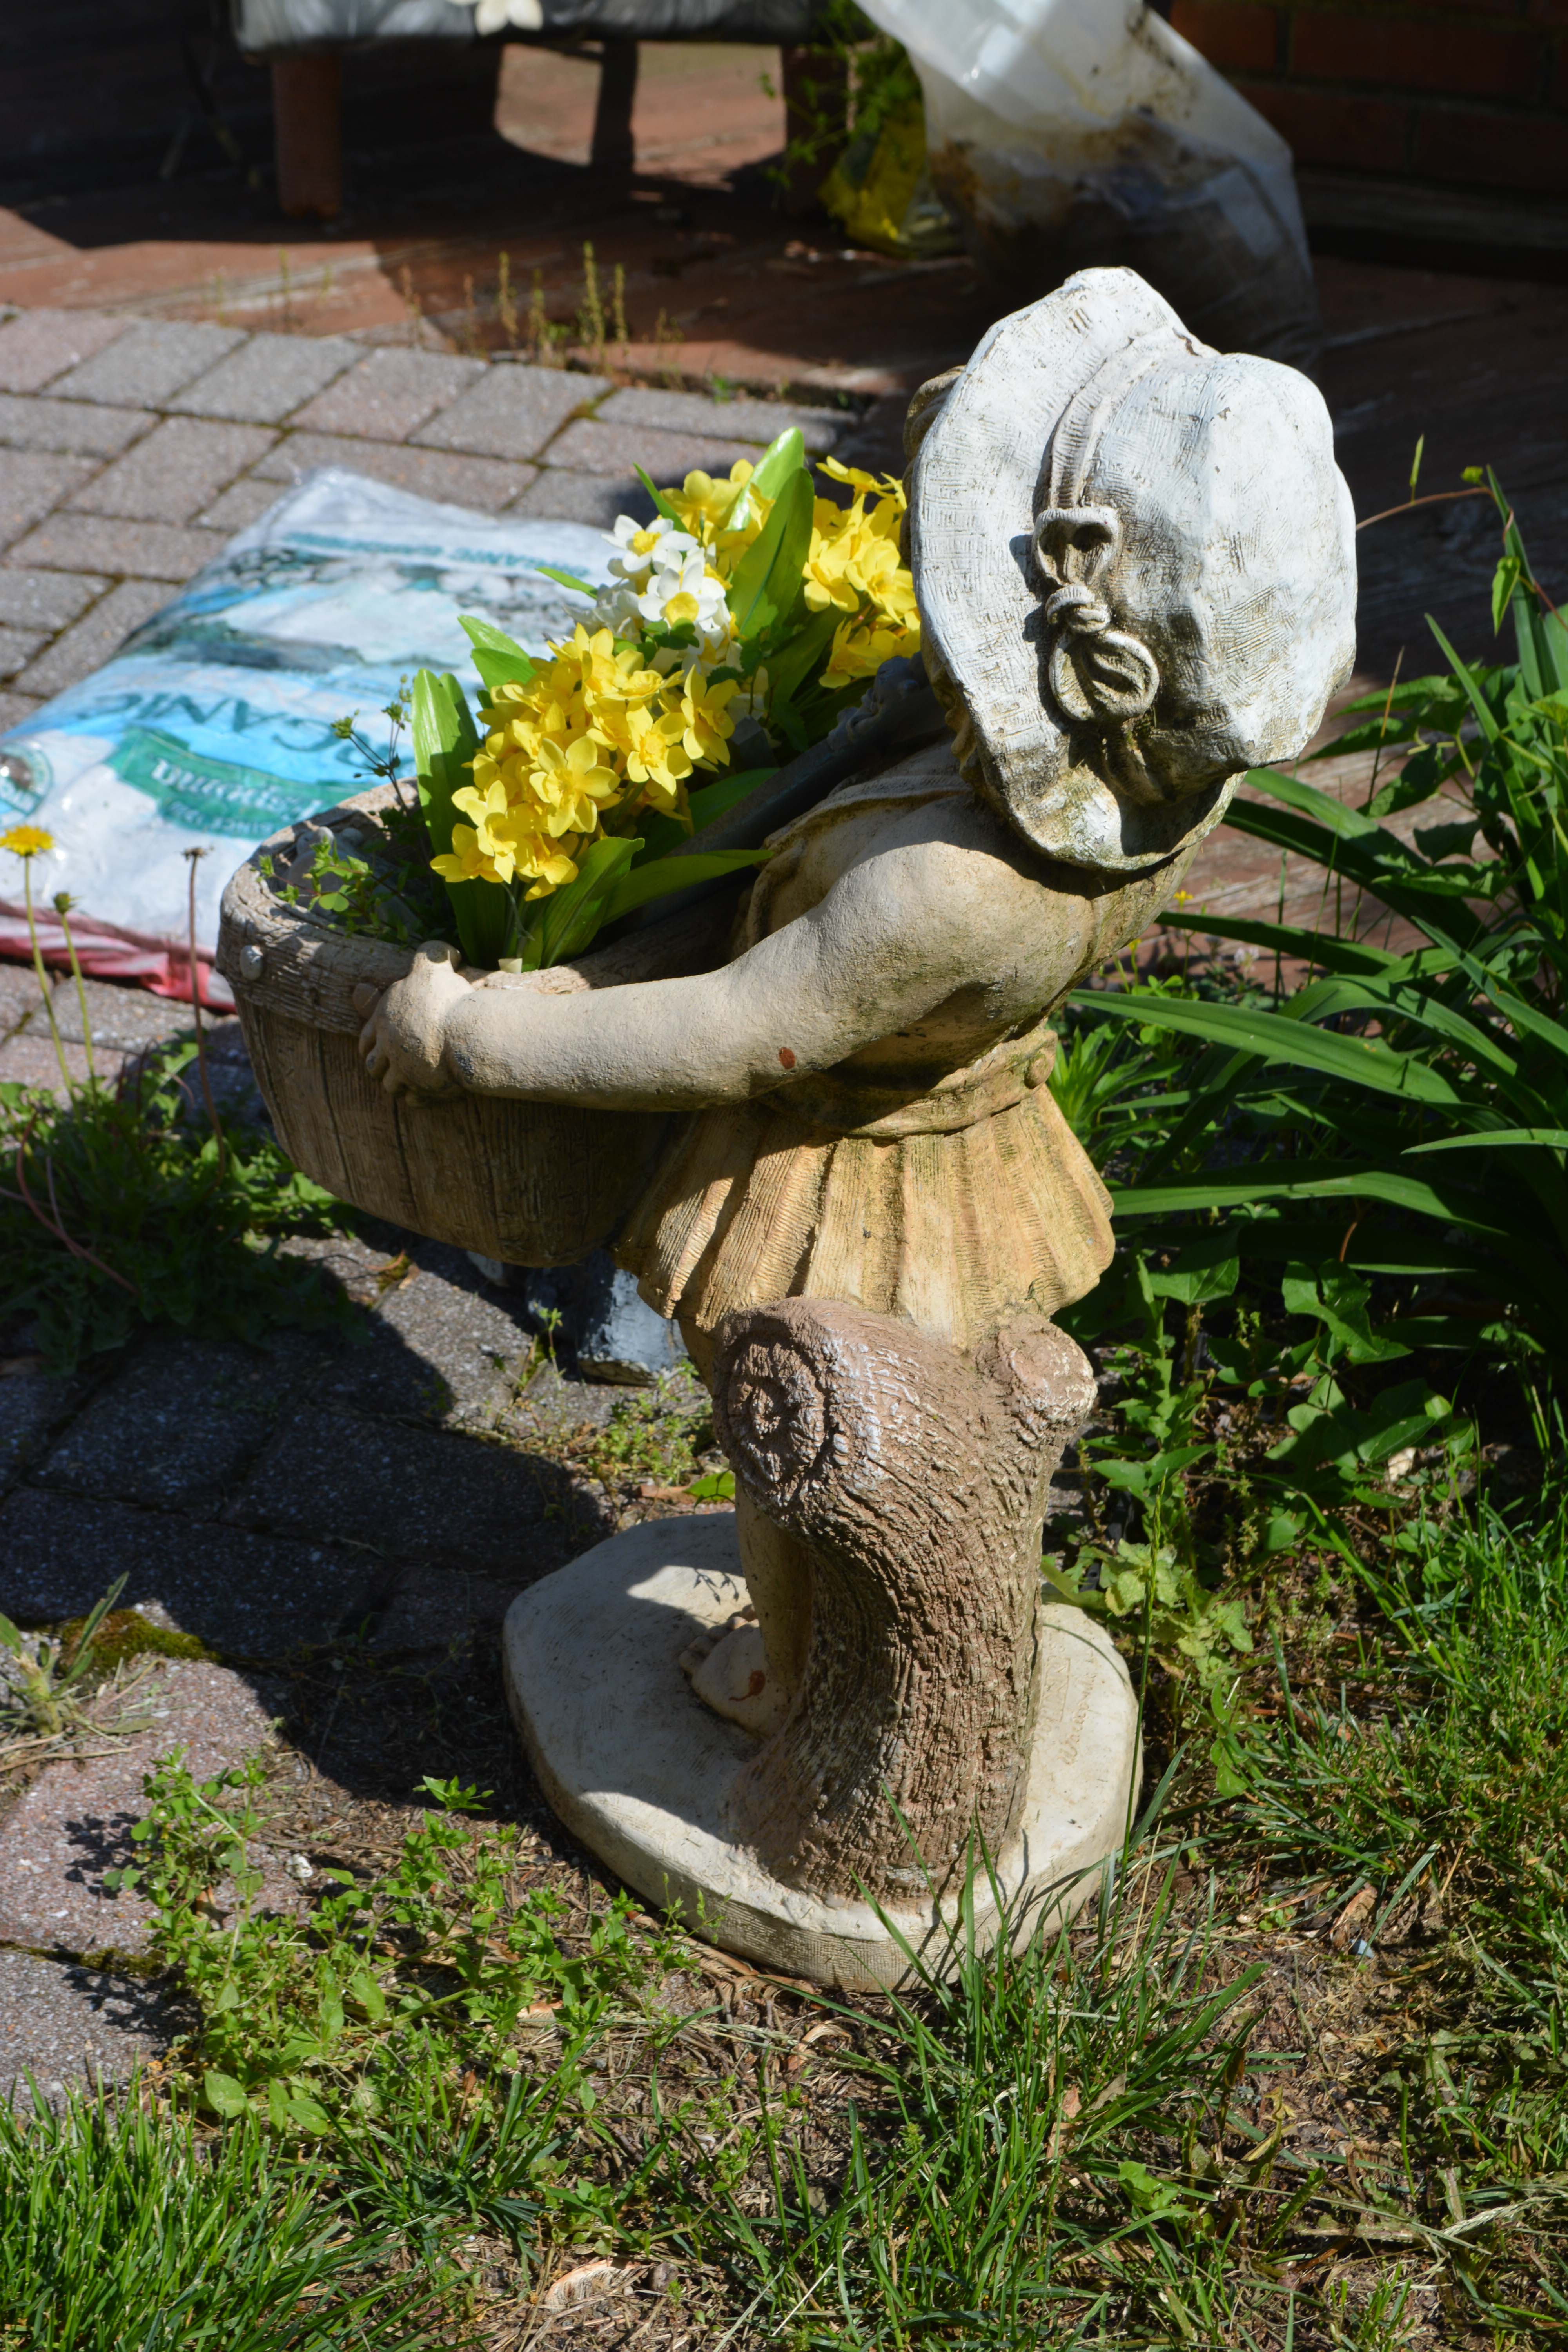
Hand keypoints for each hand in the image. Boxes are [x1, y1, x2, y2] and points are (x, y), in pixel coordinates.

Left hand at [352, 941, 471, 1096]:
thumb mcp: (434, 965)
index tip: (374, 1046)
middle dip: (379, 1067)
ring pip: (391, 1085)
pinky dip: (416, 1098)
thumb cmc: (448, 1000)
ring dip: (397, 1084)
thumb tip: (447, 950)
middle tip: (389, 1068)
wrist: (466, 1034)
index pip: (365, 1037)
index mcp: (384, 1021)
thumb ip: (433, 953)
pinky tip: (424, 1094)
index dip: (369, 1042)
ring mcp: (404, 1073)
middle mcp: (388, 1049)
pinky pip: (413, 1100)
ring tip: (408, 1082)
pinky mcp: (423, 1091)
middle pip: (373, 1065)